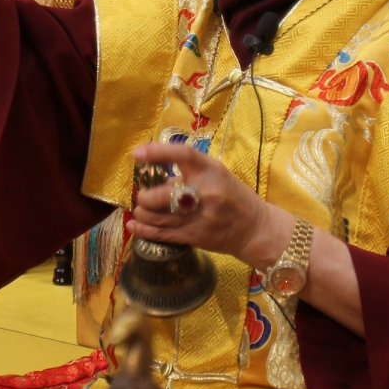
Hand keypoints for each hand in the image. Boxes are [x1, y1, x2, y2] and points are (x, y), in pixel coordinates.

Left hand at [129, 141, 288, 266]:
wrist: (255, 229)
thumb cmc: (235, 197)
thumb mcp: (218, 175)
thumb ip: (191, 174)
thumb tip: (159, 176)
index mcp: (212, 171)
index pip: (183, 155)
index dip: (157, 152)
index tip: (138, 154)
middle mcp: (205, 193)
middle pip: (161, 194)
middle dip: (144, 195)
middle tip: (143, 195)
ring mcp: (199, 217)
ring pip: (157, 217)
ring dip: (142, 212)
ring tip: (141, 209)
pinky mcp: (194, 236)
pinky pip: (161, 234)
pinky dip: (143, 230)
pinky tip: (133, 225)